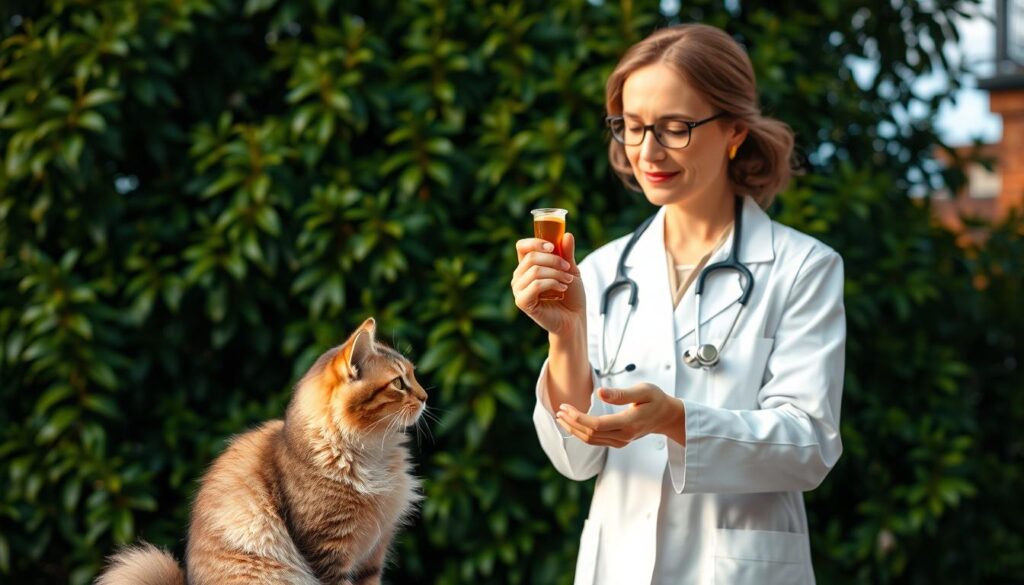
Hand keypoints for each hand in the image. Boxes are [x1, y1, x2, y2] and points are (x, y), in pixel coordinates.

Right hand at [511, 232, 584, 336]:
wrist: (574, 318)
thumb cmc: (571, 295)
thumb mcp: (571, 269)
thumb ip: (567, 253)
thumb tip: (567, 234)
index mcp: (527, 266)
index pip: (522, 246)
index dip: (535, 242)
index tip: (553, 246)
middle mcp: (519, 277)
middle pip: (531, 257)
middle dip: (554, 260)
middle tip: (568, 268)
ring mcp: (519, 290)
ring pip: (535, 270)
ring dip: (556, 273)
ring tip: (567, 280)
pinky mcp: (522, 302)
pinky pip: (536, 285)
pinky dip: (552, 283)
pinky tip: (561, 288)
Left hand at [555, 383, 685, 447]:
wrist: (666, 416)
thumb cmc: (656, 400)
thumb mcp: (644, 390)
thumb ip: (621, 394)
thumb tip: (599, 392)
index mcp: (628, 423)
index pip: (596, 425)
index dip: (578, 418)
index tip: (565, 407)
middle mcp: (623, 436)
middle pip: (590, 434)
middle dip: (571, 423)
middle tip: (559, 410)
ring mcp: (620, 441)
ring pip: (590, 440)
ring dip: (573, 429)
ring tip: (561, 416)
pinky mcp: (618, 442)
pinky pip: (595, 440)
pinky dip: (581, 433)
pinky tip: (572, 423)